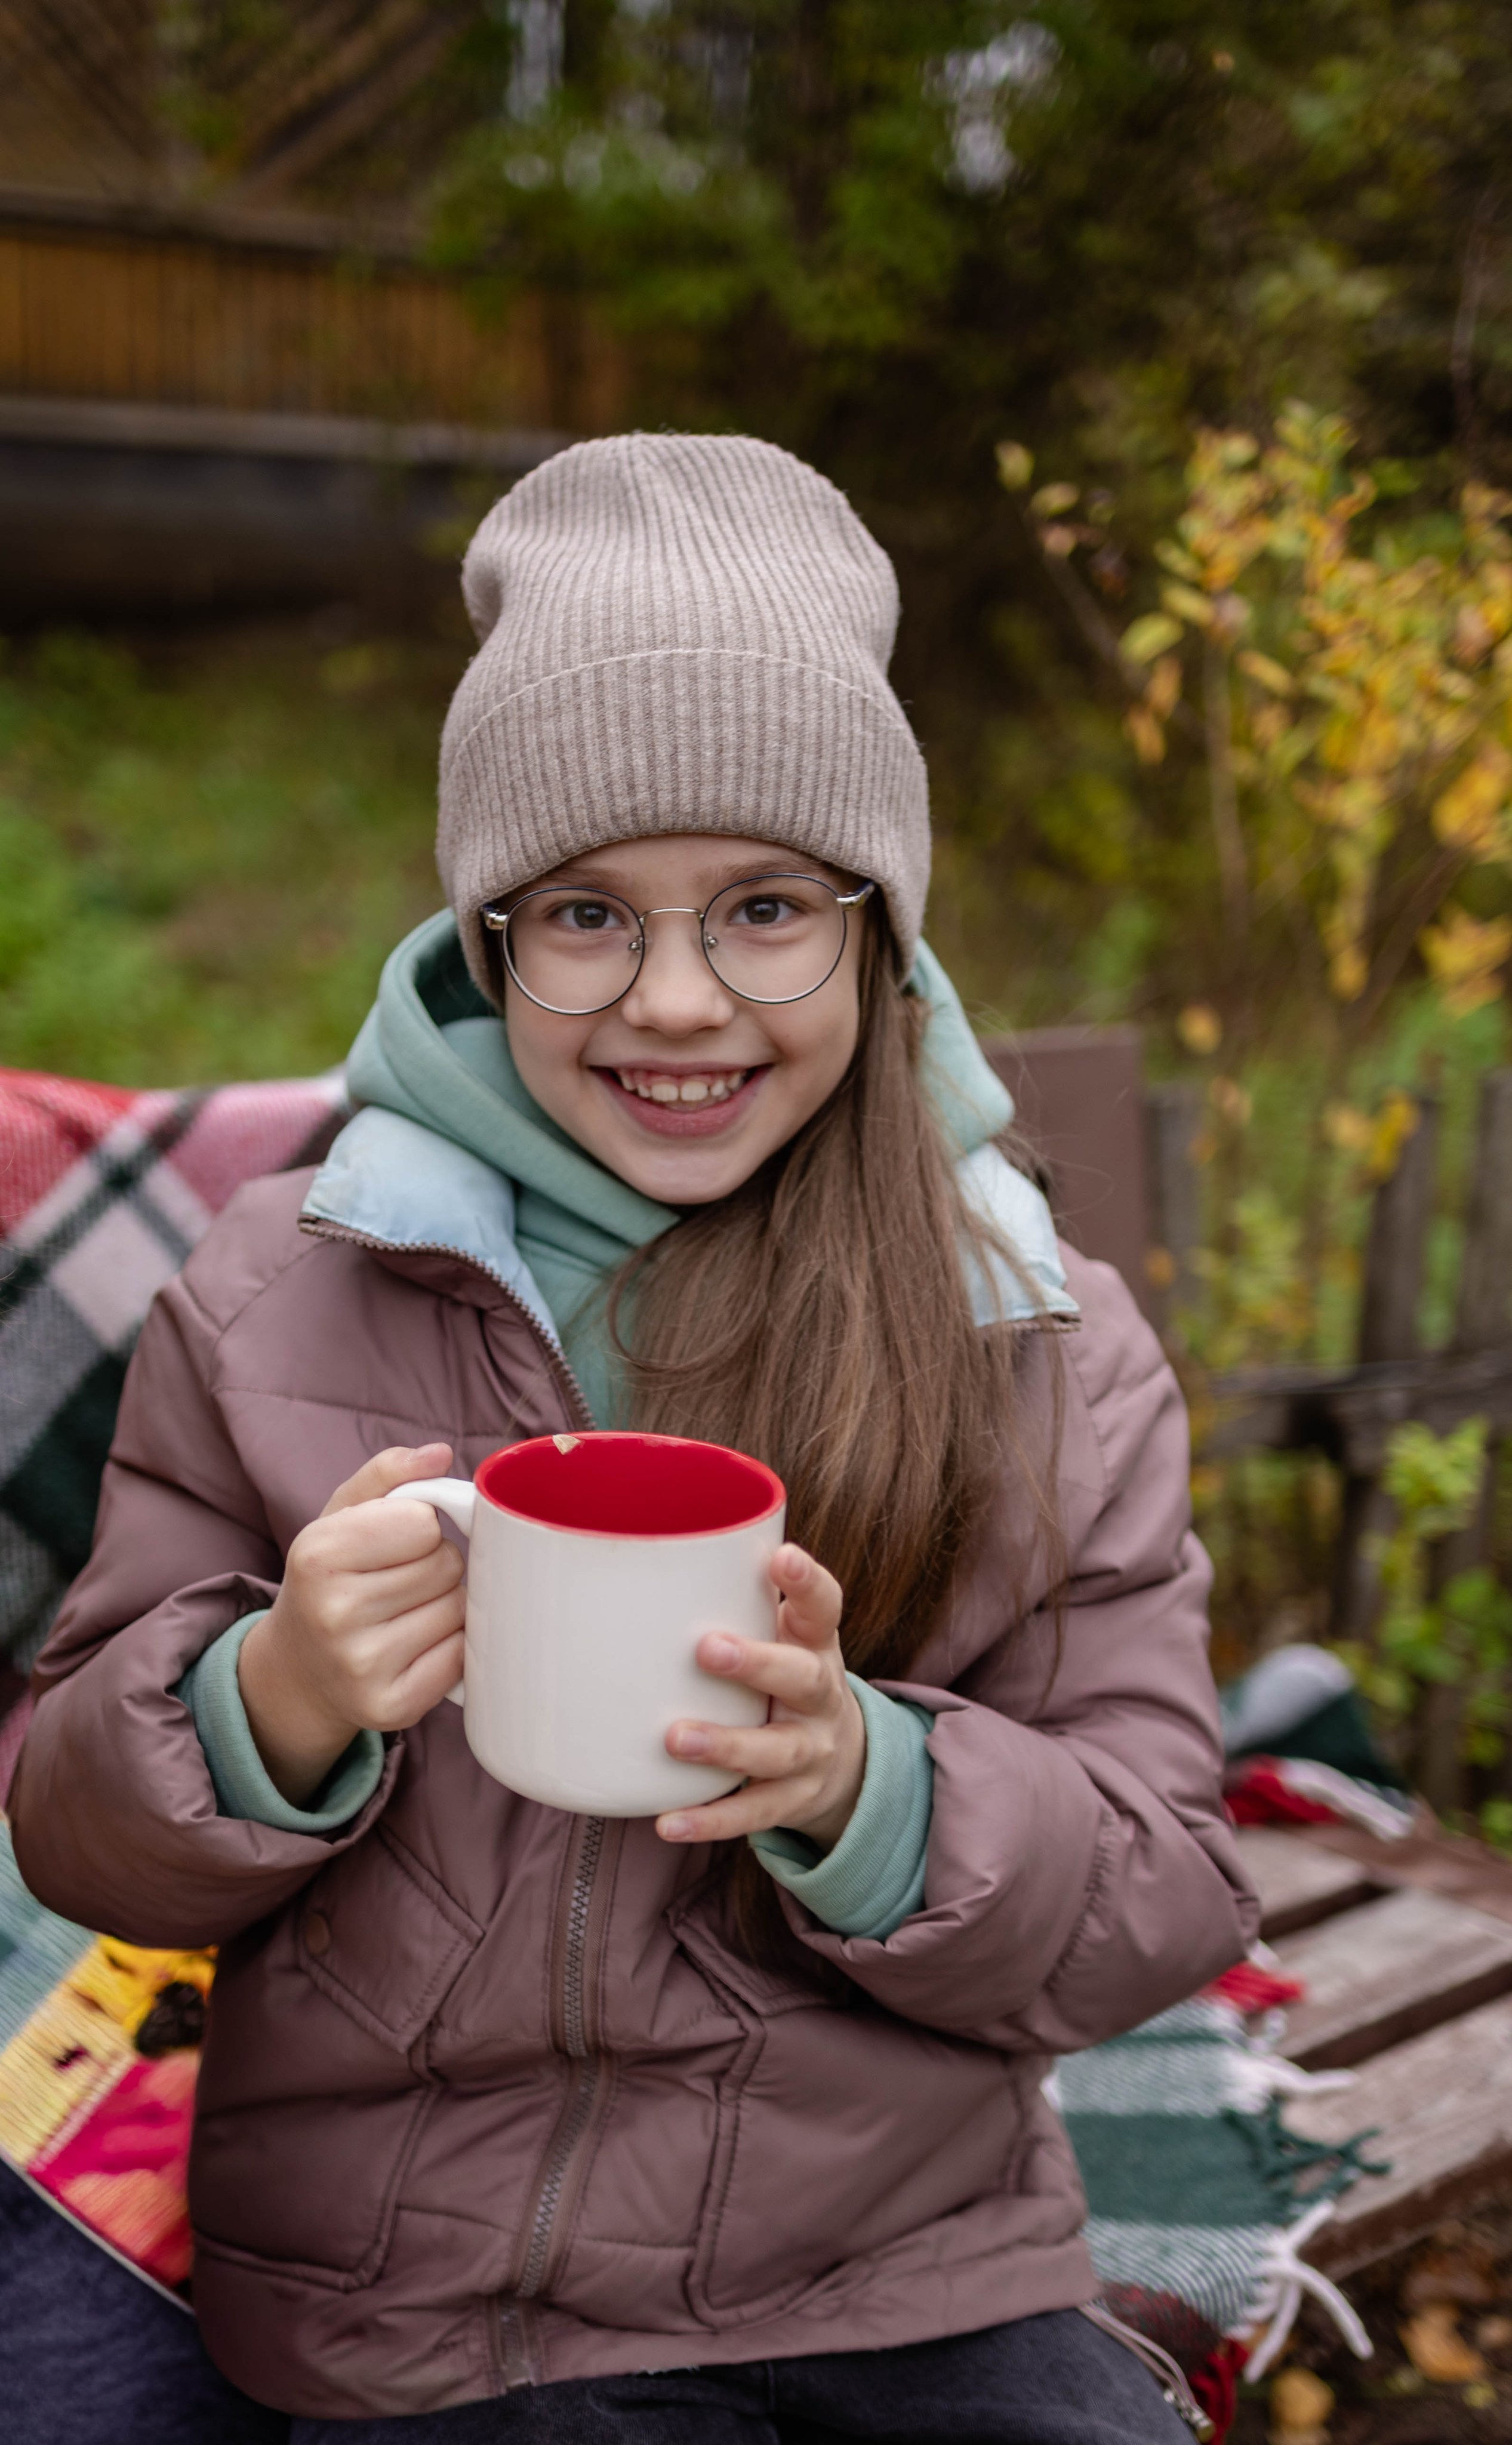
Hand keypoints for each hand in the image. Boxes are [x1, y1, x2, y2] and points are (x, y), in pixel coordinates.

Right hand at [237, 1445, 465, 1806]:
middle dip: (435, 1565)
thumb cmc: (330, 1579)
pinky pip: (462, 1658)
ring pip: (460, 1609)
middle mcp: (334, 1613)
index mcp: (317, 1555)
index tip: (396, 1542)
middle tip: (400, 1581)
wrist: (298, 1670)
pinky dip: (451, 1647)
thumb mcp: (340, 1517)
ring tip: (406, 1613)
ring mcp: (362, 1666)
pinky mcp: (391, 1709)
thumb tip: (439, 1454)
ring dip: (447, 1605)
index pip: (424, 1522)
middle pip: (447, 1565)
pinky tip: (416, 1646)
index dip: (420, 1527)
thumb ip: (388, 1474)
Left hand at [656, 1543, 864, 1851]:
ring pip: (777, 1752)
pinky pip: (753, 1814)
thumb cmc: (786, 1675)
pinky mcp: (793, 1801)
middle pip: (802, 1678)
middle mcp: (820, 1695)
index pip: (823, 1606)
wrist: (844, 1761)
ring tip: (676, 1739)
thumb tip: (634, 1561)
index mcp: (814, 1644)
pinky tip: (669, 1823)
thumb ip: (731, 1601)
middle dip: (758, 1663)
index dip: (806, 1583)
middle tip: (708, 1647)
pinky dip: (711, 1821)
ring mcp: (811, 1752)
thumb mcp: (782, 1636)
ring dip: (727, 1745)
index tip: (780, 1558)